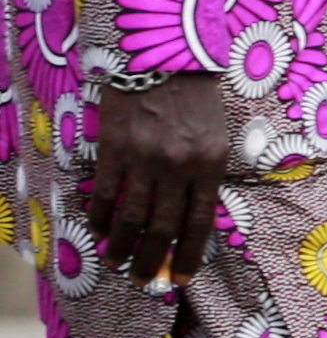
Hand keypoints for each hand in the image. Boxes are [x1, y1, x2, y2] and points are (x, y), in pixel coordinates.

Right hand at [83, 71, 234, 292]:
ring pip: (130, 216)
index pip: (200, 223)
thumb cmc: (197, 99)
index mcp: (211, 165)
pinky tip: (99, 231)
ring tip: (117, 263)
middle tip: (143, 280)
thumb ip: (205, 176)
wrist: (163, 58)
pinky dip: (99, 216)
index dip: (189, 255)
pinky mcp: (113, 148)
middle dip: (152, 259)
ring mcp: (143, 158)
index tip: (181, 278)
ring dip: (122, 245)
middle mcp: (178, 166)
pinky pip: (104, 192)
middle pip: (163, 227)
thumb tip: (192, 219)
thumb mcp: (217, 137)